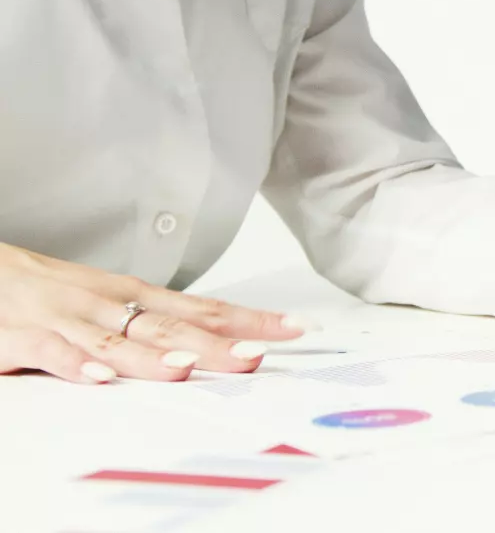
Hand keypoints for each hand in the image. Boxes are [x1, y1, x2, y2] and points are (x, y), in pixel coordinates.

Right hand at [0, 243, 314, 383]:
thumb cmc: (48, 291)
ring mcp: (69, 319)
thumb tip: (209, 345)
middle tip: (256, 355)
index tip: (294, 328)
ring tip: (188, 369)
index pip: (205, 307)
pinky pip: (53, 351)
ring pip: (118, 339)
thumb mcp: (109, 304)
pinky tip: (100, 377)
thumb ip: (153, 326)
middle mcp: (109, 304)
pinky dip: (77, 364)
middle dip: (215, 342)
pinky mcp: (25, 336)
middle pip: (172, 325)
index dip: (250, 318)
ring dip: (153, 356)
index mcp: (134, 296)